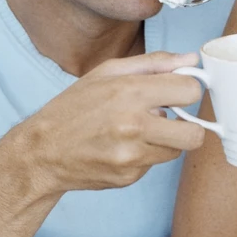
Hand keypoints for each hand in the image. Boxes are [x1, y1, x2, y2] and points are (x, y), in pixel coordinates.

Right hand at [16, 52, 205, 195]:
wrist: (41, 152)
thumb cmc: (73, 107)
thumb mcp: (107, 72)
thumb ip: (153, 63)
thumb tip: (190, 58)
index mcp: (130, 93)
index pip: (190, 91)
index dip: (188, 89)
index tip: (178, 91)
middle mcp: (134, 126)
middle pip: (195, 133)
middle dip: (189, 125)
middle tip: (170, 118)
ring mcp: (132, 156)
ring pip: (176, 150)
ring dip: (164, 140)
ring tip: (137, 131)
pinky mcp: (129, 177)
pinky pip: (154, 164)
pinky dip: (145, 155)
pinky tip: (121, 147)